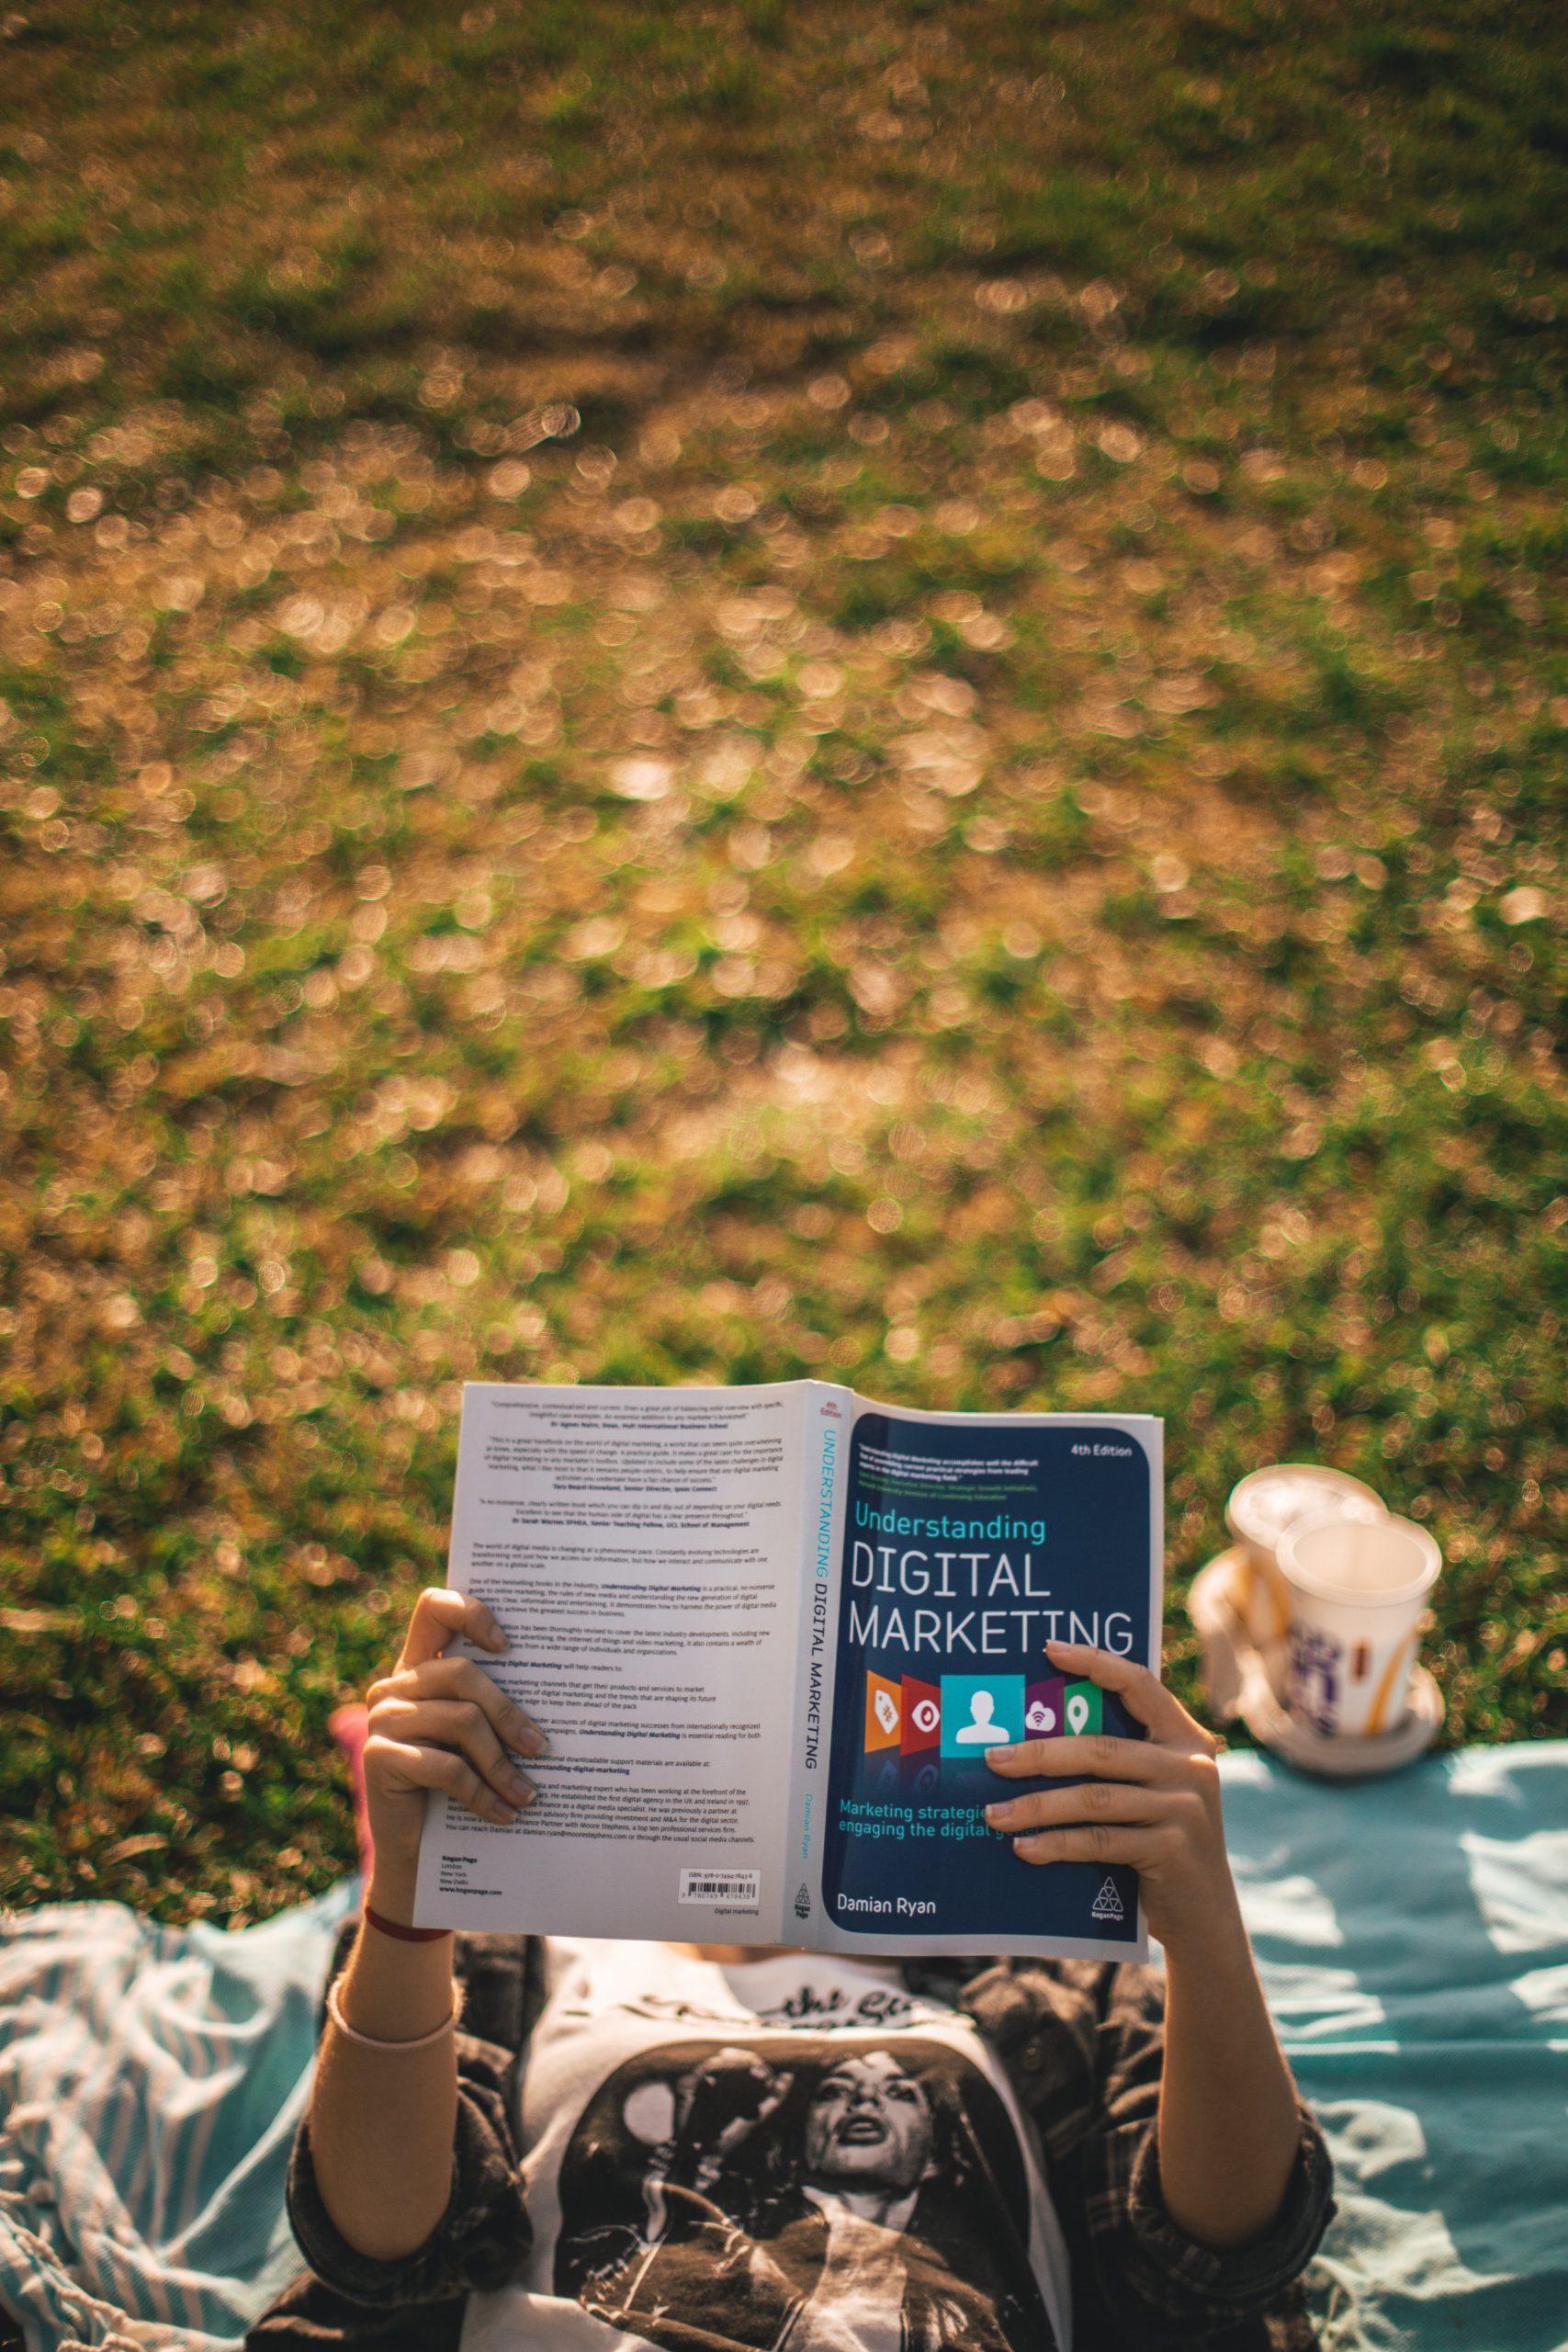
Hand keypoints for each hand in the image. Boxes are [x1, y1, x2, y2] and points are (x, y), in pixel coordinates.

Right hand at [361, 1588, 546, 1917]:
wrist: (414, 1854)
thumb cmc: (456, 1789)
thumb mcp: (473, 1740)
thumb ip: (491, 1706)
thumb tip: (561, 1694)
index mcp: (418, 1667)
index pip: (434, 1609)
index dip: (470, 1612)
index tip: (508, 1645)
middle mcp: (395, 1686)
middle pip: (463, 1674)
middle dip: (510, 1713)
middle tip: (542, 1748)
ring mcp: (382, 1719)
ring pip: (461, 1721)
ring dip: (502, 1764)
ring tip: (529, 1794)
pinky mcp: (379, 1757)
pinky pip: (446, 1767)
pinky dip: (483, 1793)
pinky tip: (505, 1813)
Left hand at [984, 1637, 1235, 1954]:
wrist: (1205, 1914)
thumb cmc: (1161, 1841)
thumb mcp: (1153, 1791)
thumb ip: (1119, 1761)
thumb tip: (1032, 1739)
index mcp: (1185, 1738)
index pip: (1139, 1685)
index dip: (1095, 1663)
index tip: (1049, 1650)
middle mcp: (1190, 1766)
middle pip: (1100, 1750)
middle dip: (1039, 1754)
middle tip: (992, 1758)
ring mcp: (1183, 1809)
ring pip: (1094, 1799)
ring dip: (1037, 1806)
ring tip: (993, 1814)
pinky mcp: (1171, 1850)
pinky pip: (1100, 1841)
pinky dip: (1057, 1844)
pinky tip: (1025, 1848)